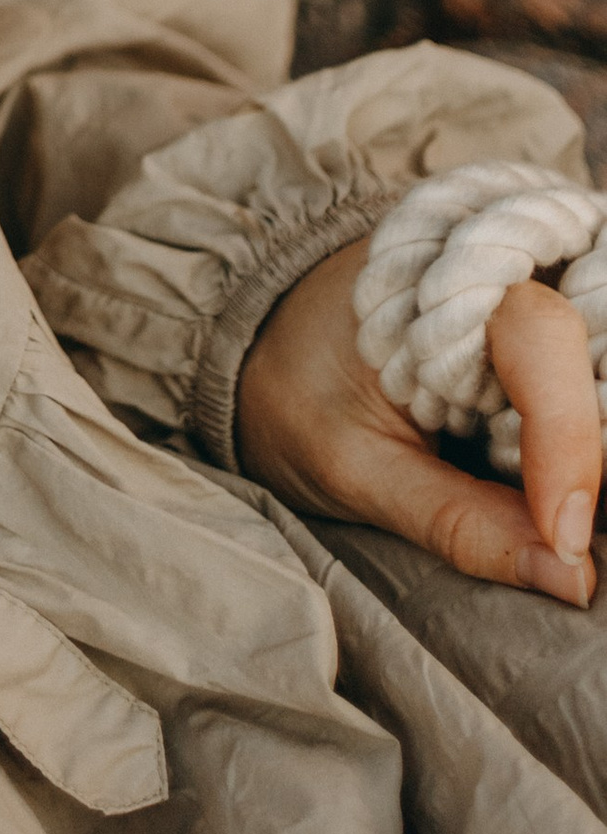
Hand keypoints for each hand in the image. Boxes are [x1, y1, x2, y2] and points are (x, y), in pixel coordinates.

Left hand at [235, 237, 599, 602]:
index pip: (541, 335)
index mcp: (437, 266)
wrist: (260, 344)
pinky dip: (584, 433)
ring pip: (603, 362)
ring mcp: (530, 283)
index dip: (568, 441)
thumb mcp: (350, 465)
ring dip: (590, 434)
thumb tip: (571, 577)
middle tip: (558, 521)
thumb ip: (457, 519)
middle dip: (591, 440)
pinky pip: (593, 375)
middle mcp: (498, 255)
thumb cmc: (294, 393)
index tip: (566, 540)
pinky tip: (552, 483)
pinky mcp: (546, 325)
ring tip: (547, 499)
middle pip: (598, 346)